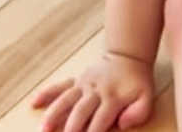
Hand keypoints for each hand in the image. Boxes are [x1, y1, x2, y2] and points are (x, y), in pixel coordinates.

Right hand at [32, 52, 153, 131]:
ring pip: (65, 99)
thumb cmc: (137, 83)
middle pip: (79, 112)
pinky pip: (59, 85)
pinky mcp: (76, 80)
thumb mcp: (146, 97)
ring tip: (43, 130)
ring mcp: (84, 84)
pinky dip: (46, 93)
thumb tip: (122, 125)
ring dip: (53, 115)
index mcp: (113, 97)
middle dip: (69, 129)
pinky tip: (34, 103)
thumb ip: (139, 113)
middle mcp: (96, 90)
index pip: (99, 121)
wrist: (128, 57)